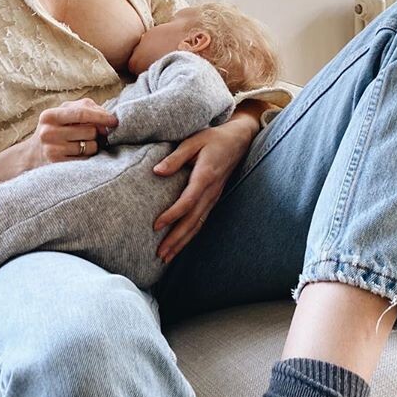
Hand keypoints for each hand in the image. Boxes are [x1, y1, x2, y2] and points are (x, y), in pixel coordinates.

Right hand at [24, 97, 118, 169]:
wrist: (32, 155)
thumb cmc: (56, 128)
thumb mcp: (65, 113)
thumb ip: (87, 108)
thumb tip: (107, 119)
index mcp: (50, 115)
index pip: (81, 113)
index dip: (101, 117)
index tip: (115, 121)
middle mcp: (48, 133)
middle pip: (90, 131)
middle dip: (97, 132)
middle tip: (92, 134)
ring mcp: (52, 150)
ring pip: (90, 147)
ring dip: (93, 145)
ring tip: (83, 144)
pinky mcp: (58, 165)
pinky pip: (86, 159)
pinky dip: (88, 156)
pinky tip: (80, 153)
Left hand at [151, 113, 257, 263]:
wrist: (240, 140)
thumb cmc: (214, 138)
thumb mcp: (194, 141)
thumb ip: (175, 158)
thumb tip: (157, 171)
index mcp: (205, 176)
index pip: (188, 202)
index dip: (172, 215)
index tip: (156, 226)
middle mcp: (211, 191)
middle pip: (193, 220)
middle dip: (176, 239)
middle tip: (160, 254)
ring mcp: (214, 197)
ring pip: (198, 224)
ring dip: (182, 242)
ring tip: (166, 257)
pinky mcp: (214, 199)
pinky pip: (202, 220)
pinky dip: (190, 235)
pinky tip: (180, 244)